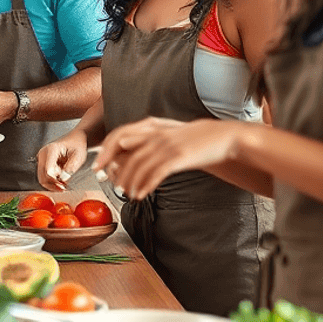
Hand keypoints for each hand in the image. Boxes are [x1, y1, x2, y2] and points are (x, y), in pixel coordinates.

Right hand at [37, 129, 88, 190]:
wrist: (75, 140)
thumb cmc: (77, 145)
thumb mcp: (78, 156)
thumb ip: (70, 168)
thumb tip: (63, 179)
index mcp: (51, 149)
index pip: (48, 171)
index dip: (54, 182)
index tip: (63, 187)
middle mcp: (43, 153)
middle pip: (42, 176)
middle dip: (53, 185)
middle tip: (64, 188)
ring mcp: (42, 158)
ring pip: (42, 178)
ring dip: (52, 184)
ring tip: (63, 184)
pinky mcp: (43, 163)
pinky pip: (44, 176)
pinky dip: (52, 181)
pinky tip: (61, 180)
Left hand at [93, 117, 241, 199]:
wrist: (223, 138)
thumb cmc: (193, 141)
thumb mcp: (168, 136)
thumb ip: (148, 140)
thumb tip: (125, 149)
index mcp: (152, 127)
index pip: (120, 135)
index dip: (107, 150)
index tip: (99, 166)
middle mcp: (156, 133)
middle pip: (126, 152)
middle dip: (115, 169)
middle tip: (110, 184)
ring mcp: (167, 145)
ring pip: (139, 165)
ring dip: (130, 181)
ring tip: (126, 194)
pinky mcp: (179, 157)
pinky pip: (156, 173)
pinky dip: (145, 185)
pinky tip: (140, 195)